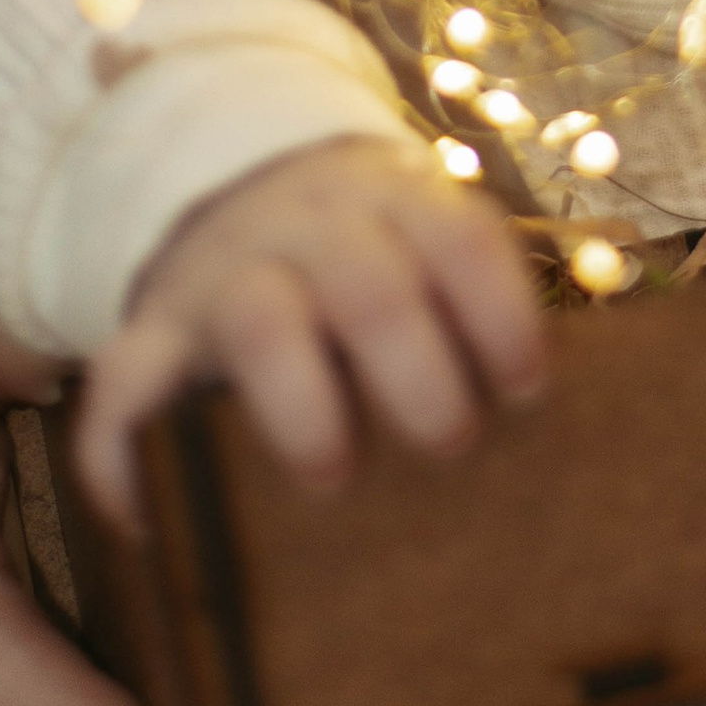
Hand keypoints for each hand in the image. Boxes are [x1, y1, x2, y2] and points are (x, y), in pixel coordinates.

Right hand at [77, 138, 549, 523]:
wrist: (252, 181)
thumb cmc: (382, 259)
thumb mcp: (433, 244)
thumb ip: (485, 311)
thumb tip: (582, 434)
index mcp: (402, 205)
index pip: (462, 240)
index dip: (501, 316)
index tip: (528, 393)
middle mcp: (315, 230)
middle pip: (369, 285)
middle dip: (417, 372)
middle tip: (448, 447)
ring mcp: (229, 275)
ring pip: (256, 321)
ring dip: (300, 404)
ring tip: (334, 478)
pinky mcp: (156, 325)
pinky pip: (122, 380)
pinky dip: (124, 454)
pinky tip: (154, 525)